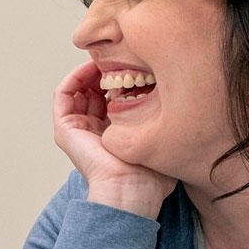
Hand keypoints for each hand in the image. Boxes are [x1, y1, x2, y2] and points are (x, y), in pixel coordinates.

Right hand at [54, 61, 173, 217]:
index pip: (112, 97)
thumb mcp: (164, 141)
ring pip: (78, 89)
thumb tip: (186, 102)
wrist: (131, 192)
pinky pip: (63, 94)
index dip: (122, 78)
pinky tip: (91, 68)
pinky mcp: (65, 129)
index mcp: (113, 135)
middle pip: (94, 89)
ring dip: (89, 70)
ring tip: (105, 59)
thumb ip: (167, 123)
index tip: (137, 64)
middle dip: (105, 71)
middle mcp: (94, 131)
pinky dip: (74, 77)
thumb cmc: (150, 177)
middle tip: (119, 56)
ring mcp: (77, 130)